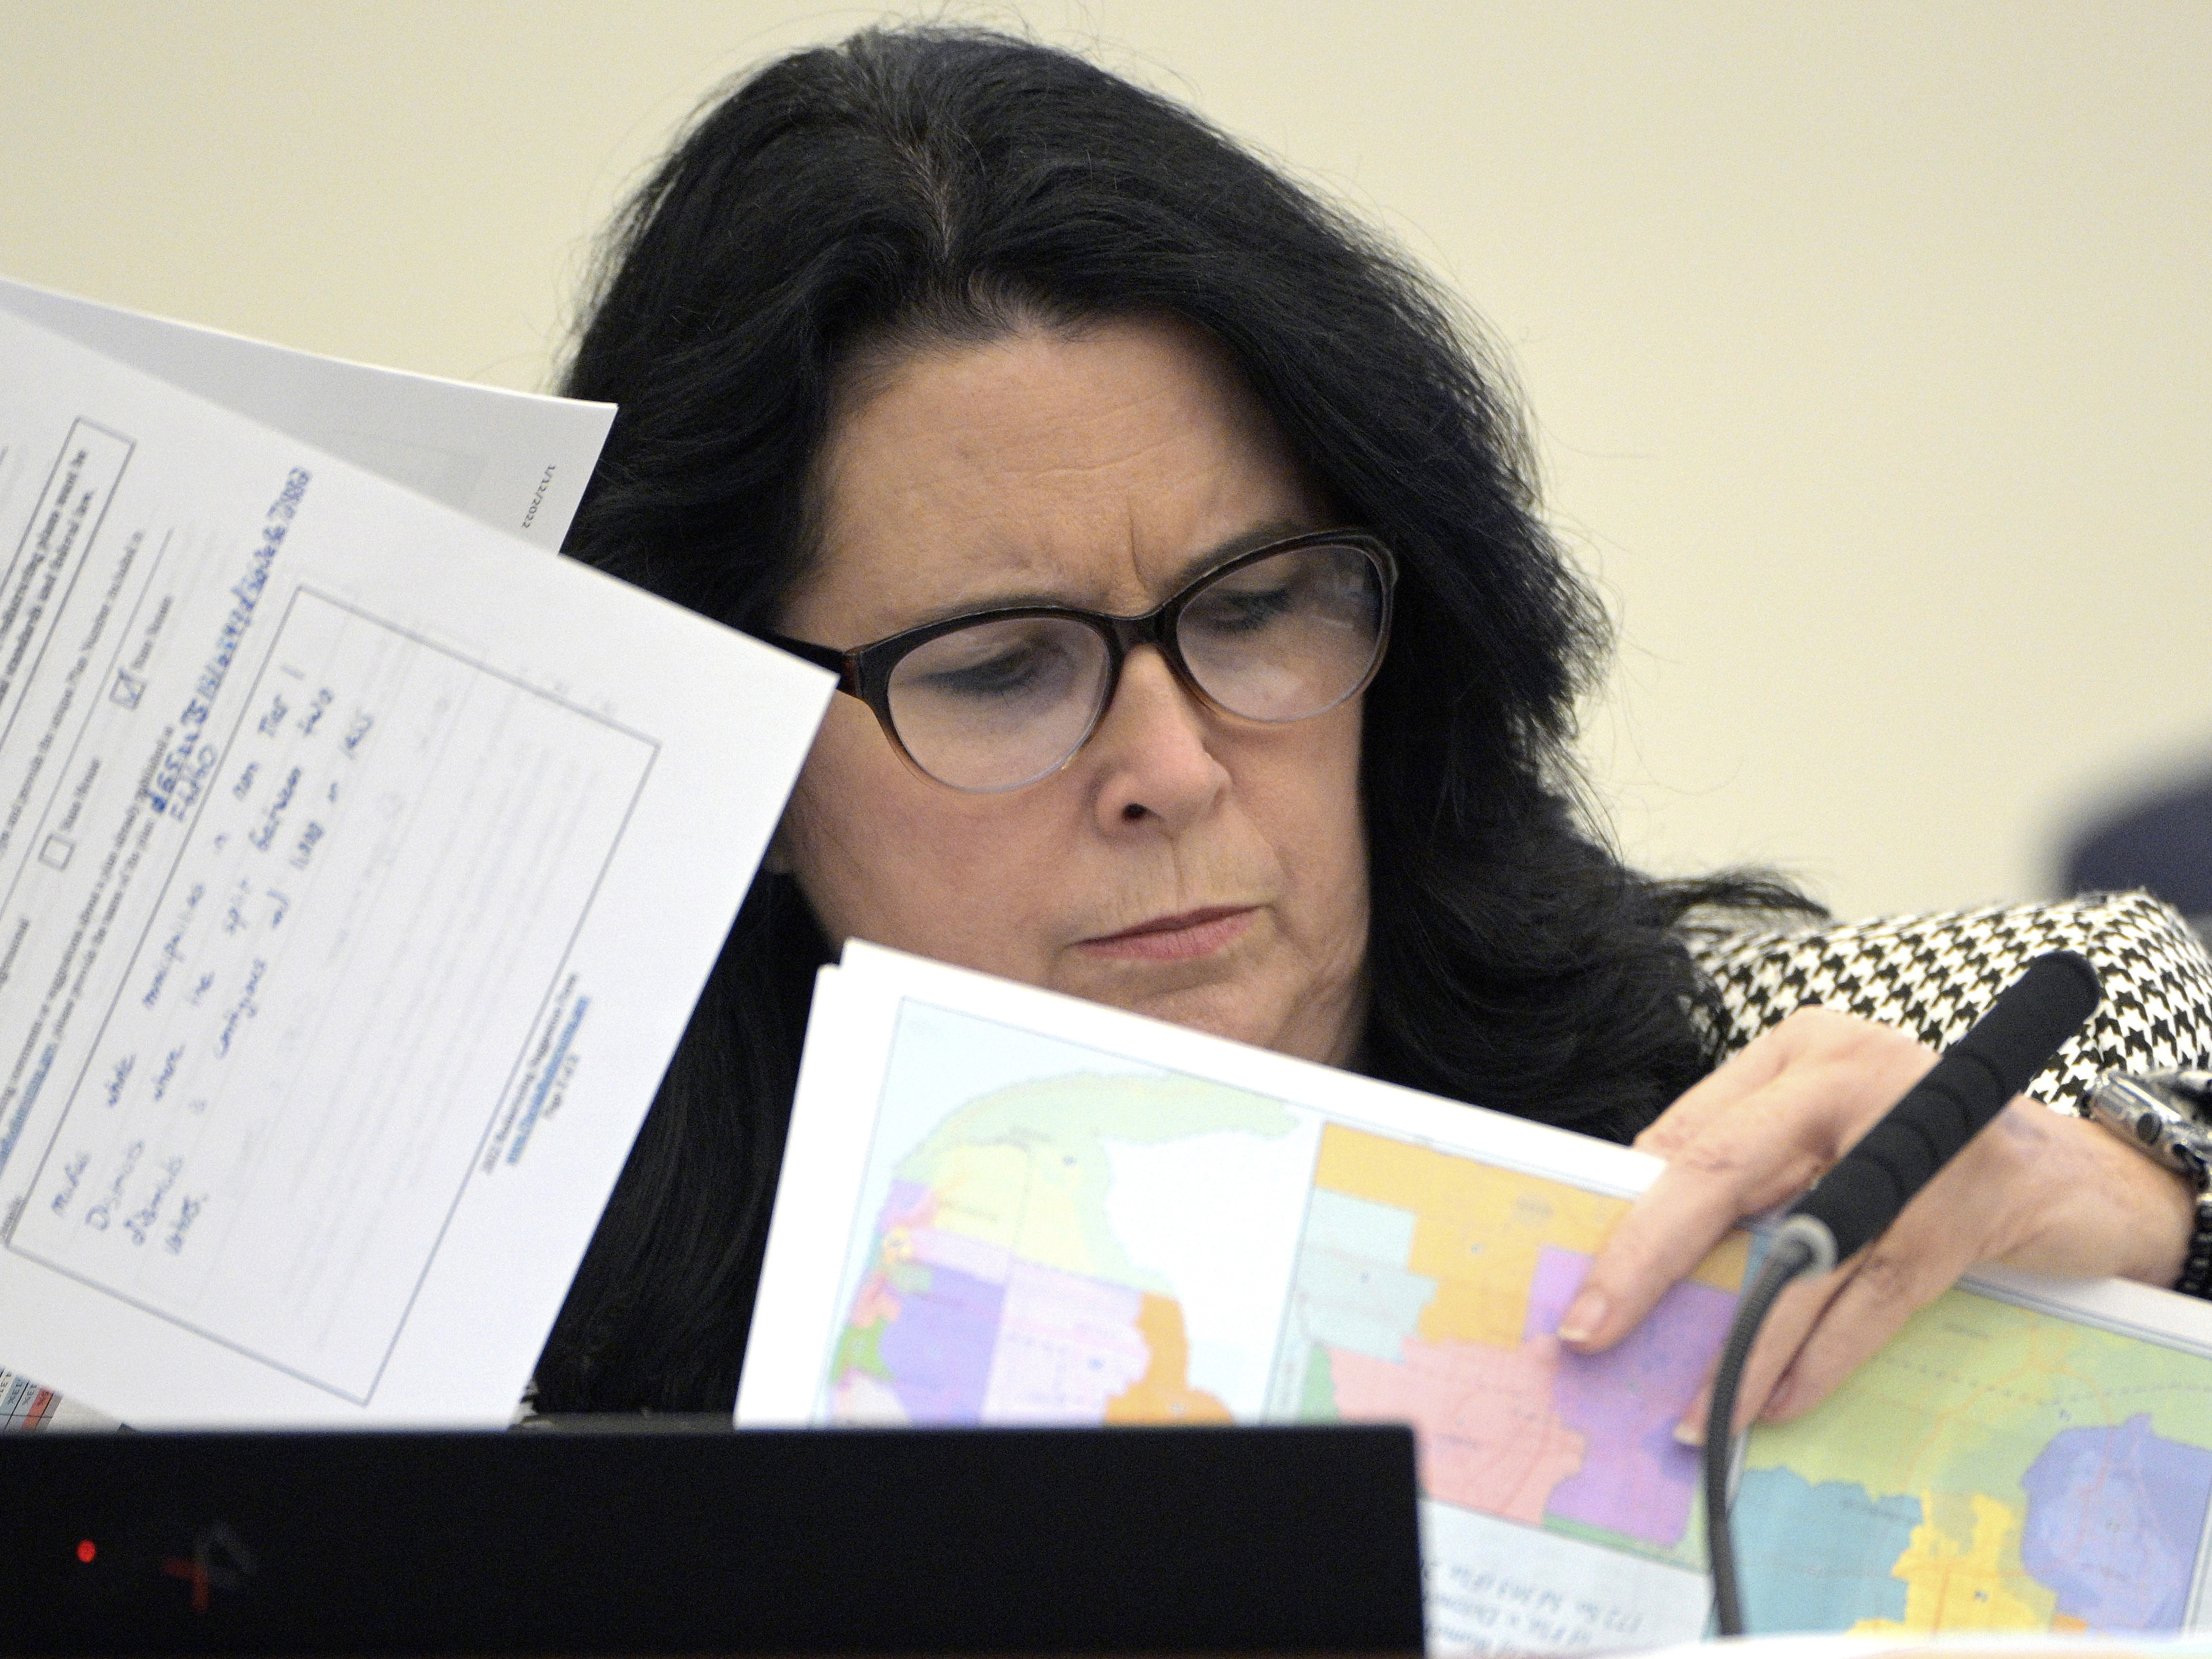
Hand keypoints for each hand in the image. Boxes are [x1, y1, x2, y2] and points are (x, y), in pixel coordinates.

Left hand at [1555, 1007, 2195, 1437]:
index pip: (1692, 1133)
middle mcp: (1849, 1080)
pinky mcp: (1960, 1219)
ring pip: (1796, 1260)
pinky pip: (1867, 1304)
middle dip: (1646, 1262)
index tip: (1584, 1276)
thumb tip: (1639, 1215)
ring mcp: (1911, 1149)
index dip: (1632, 1211)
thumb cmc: (1925, 1145)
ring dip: (1739, 1348)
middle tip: (1589, 1330)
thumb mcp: (1827, 1119)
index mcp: (1803, 1050)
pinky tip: (1773, 1404)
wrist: (2073, 1172)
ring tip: (1691, 1411)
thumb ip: (1746, 1150)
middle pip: (1721, 1175)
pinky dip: (1816, 1361)